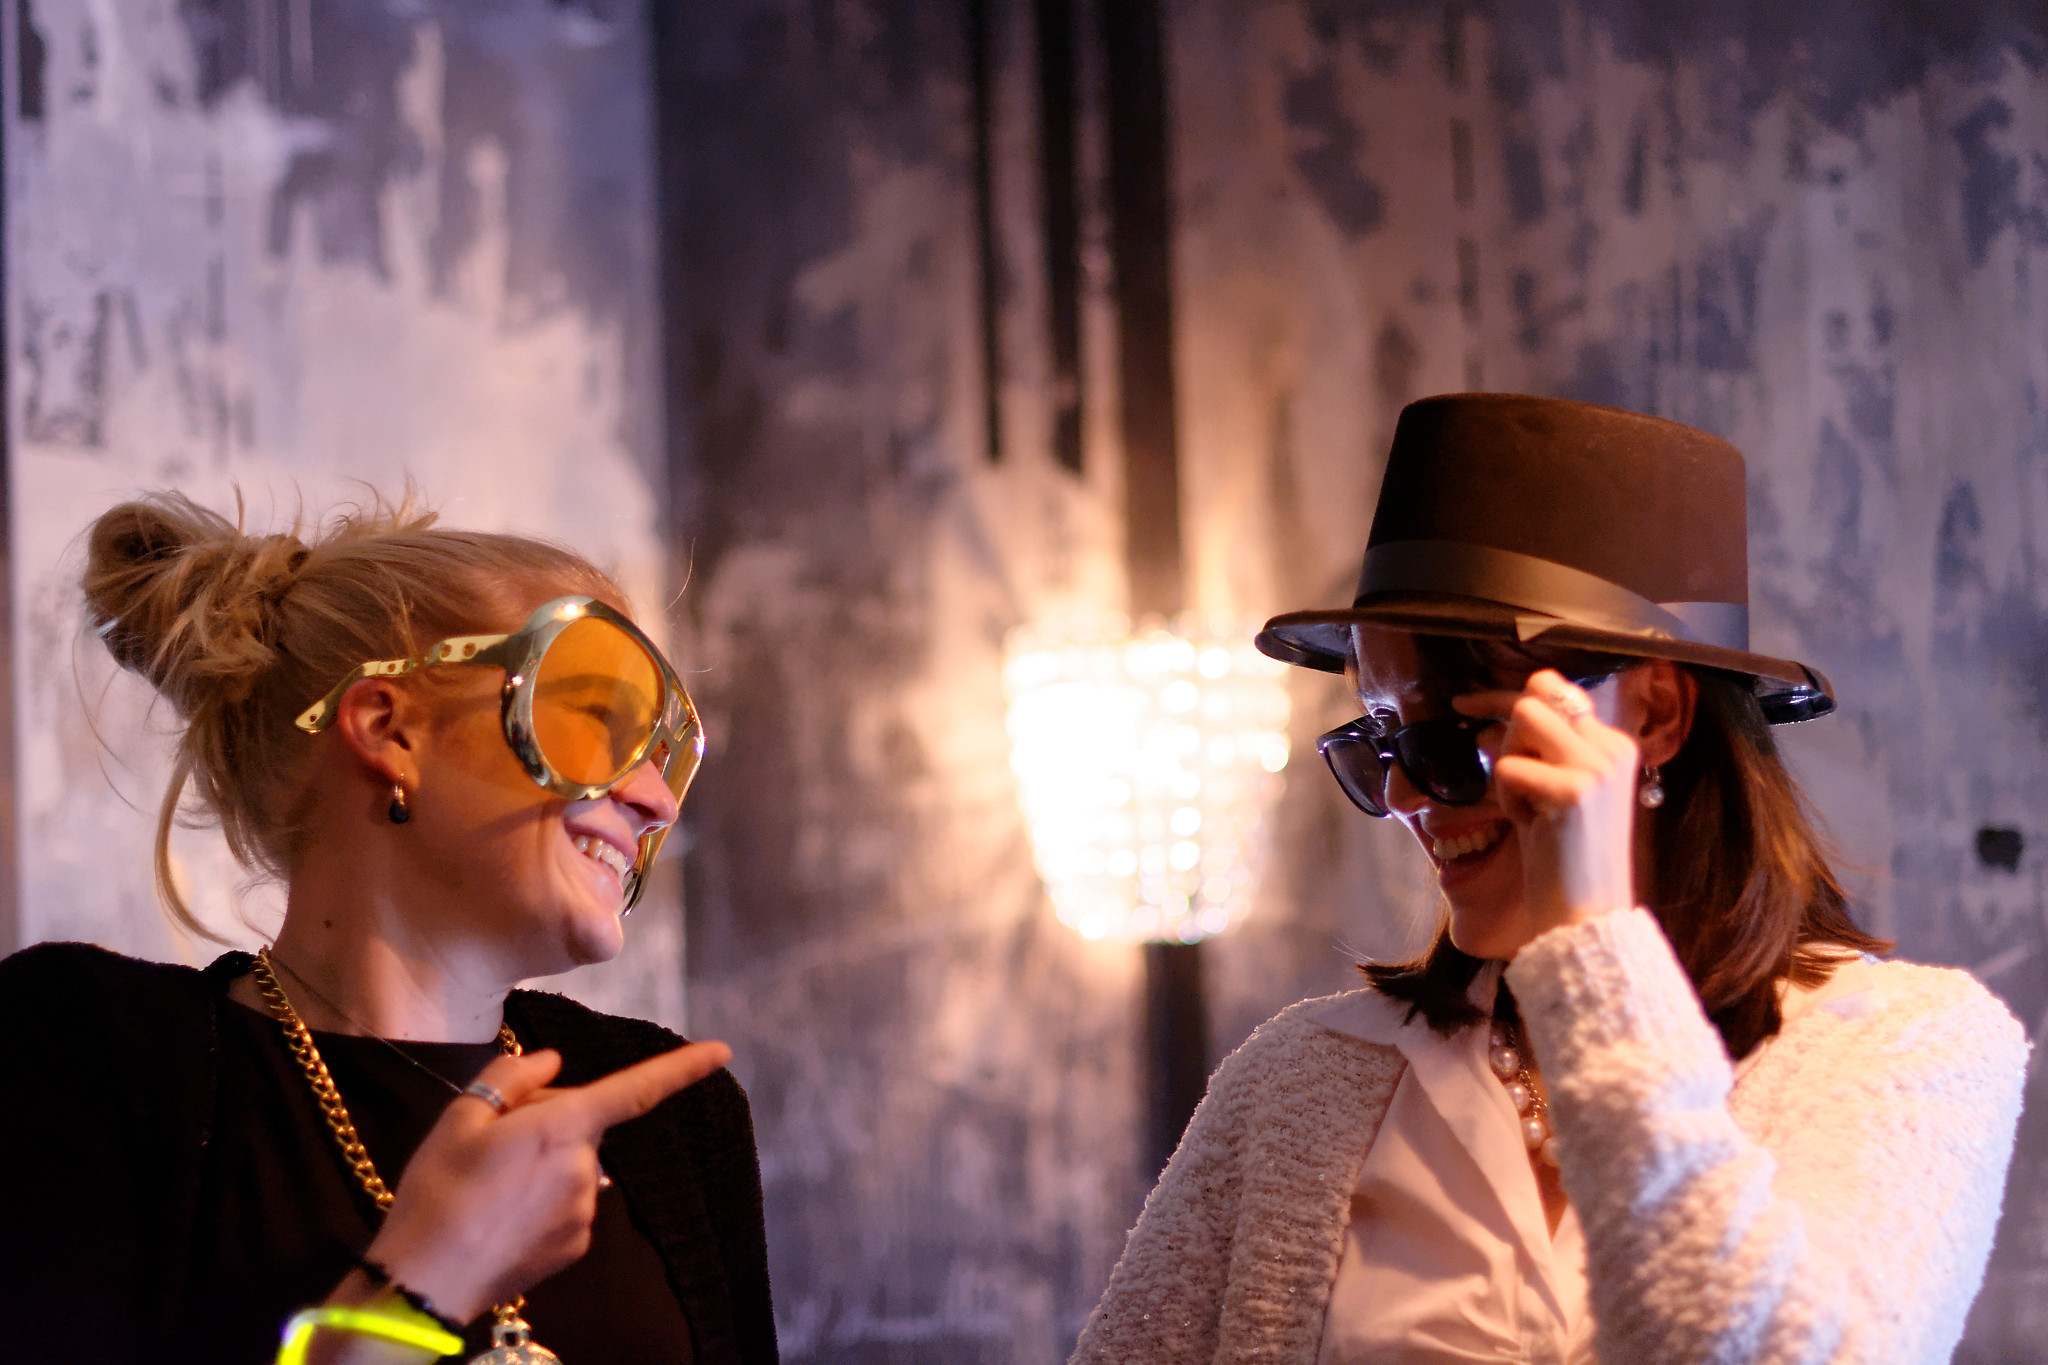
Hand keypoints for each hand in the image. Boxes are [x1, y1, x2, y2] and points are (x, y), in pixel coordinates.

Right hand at [362, 1039, 732, 1321]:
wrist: (424, 1282)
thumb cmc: (438, 1193)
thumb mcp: (461, 1117)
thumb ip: (513, 1078)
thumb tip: (552, 1064)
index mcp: (564, 1127)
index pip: (636, 1090)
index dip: (682, 1068)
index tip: (722, 1051)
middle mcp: (586, 1169)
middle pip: (582, 1125)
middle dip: (550, 1119)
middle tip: (491, 1136)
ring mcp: (585, 1211)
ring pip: (572, 1166)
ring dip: (545, 1163)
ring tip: (489, 1183)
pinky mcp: (577, 1244)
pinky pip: (568, 1204)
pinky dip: (543, 1200)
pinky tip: (502, 1213)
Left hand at [1454, 669, 1637, 941]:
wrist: (1587, 916)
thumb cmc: (1567, 858)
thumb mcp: (1562, 792)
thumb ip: (1545, 751)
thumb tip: (1498, 716)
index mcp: (1616, 746)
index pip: (1556, 689)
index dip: (1506, 697)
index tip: (1468, 704)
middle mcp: (1613, 748)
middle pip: (1535, 694)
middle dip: (1502, 727)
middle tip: (1491, 762)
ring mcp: (1596, 767)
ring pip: (1523, 716)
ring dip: (1507, 760)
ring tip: (1525, 806)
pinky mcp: (1572, 790)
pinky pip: (1508, 767)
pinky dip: (1506, 797)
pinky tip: (1530, 826)